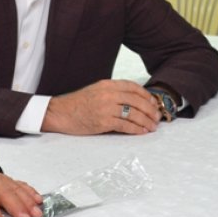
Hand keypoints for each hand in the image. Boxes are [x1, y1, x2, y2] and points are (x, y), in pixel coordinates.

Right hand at [43, 79, 160, 134]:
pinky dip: (136, 129)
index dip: (146, 95)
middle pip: (137, 101)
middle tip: (157, 117)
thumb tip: (133, 101)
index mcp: (107, 84)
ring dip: (146, 121)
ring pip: (133, 113)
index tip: (153, 103)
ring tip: (152, 127)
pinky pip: (125, 125)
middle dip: (150, 110)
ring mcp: (106, 108)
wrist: (60, 113)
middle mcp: (108, 94)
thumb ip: (113, 92)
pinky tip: (142, 132)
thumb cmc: (77, 103)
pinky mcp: (103, 121)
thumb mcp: (96, 90)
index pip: (133, 87)